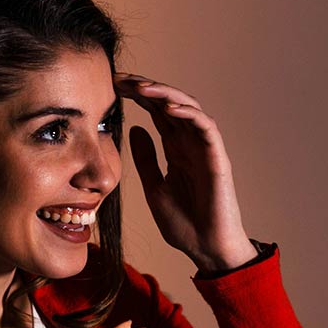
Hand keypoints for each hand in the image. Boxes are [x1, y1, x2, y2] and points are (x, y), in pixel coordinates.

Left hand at [118, 73, 258, 275]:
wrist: (206, 249)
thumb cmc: (185, 224)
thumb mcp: (154, 188)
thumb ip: (146, 159)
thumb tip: (133, 130)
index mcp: (176, 148)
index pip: (156, 111)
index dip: (136, 95)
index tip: (111, 86)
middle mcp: (191, 142)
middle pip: (169, 102)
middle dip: (145, 87)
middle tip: (119, 78)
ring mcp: (205, 148)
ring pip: (187, 107)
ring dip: (164, 93)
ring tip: (140, 87)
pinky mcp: (217, 157)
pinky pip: (205, 126)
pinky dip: (188, 113)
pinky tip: (167, 107)